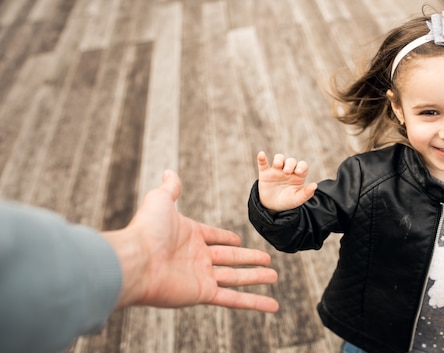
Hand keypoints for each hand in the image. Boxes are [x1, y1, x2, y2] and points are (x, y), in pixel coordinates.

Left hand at [103, 170, 278, 312]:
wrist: (134, 261)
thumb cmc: (146, 229)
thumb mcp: (160, 200)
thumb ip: (170, 188)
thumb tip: (169, 172)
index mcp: (189, 236)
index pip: (214, 237)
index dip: (227, 238)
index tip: (238, 240)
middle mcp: (196, 257)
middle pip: (231, 258)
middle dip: (250, 259)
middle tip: (268, 260)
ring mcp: (201, 277)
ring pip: (236, 278)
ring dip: (256, 278)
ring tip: (274, 276)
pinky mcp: (203, 294)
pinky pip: (234, 299)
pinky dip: (254, 303)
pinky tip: (272, 305)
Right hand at [256, 151, 317, 211]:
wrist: (272, 207)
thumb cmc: (287, 201)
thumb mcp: (297, 199)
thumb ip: (306, 193)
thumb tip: (315, 185)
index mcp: (298, 175)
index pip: (302, 165)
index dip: (301, 166)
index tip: (298, 172)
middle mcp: (288, 170)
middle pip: (291, 161)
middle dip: (290, 164)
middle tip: (286, 172)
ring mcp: (276, 170)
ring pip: (279, 158)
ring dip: (279, 159)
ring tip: (278, 166)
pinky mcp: (265, 173)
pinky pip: (263, 163)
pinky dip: (262, 158)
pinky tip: (261, 154)